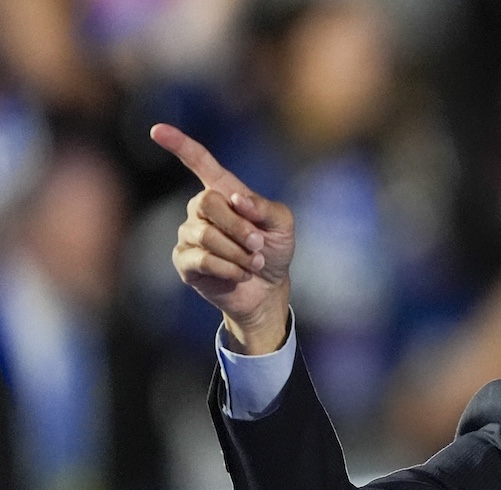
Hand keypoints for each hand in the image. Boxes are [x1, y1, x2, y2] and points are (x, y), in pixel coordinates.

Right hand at [151, 124, 294, 353]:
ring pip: (207, 235)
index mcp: (223, 191)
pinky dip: (229, 268)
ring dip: (239, 253)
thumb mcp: (282, 224)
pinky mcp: (184, 261)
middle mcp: (201, 209)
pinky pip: (203, 259)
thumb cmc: (273, 249)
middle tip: (258, 244)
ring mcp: (189, 234)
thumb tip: (237, 200)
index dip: (179, 145)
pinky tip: (240, 274)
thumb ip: (265, 208)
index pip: (199, 162)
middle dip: (239, 227)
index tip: (157, 130)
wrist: (268, 287)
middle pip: (207, 202)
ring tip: (253, 262)